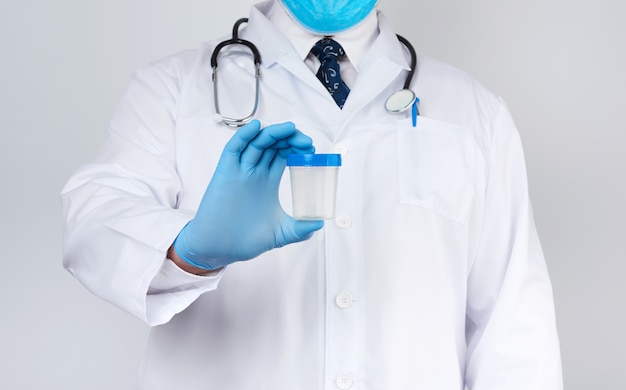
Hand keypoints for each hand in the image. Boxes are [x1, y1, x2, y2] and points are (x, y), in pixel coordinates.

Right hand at [173, 120, 323, 269]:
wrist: (220, 248)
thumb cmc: (245, 240)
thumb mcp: (281, 233)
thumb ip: (300, 229)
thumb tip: (320, 223)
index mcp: (268, 181)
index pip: (283, 154)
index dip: (296, 146)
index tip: (310, 148)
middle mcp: (254, 172)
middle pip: (272, 144)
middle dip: (289, 137)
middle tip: (305, 142)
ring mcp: (240, 171)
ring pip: (256, 142)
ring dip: (273, 132)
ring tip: (290, 129)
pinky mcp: (225, 173)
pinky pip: (234, 149)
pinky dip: (244, 135)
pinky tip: (257, 127)